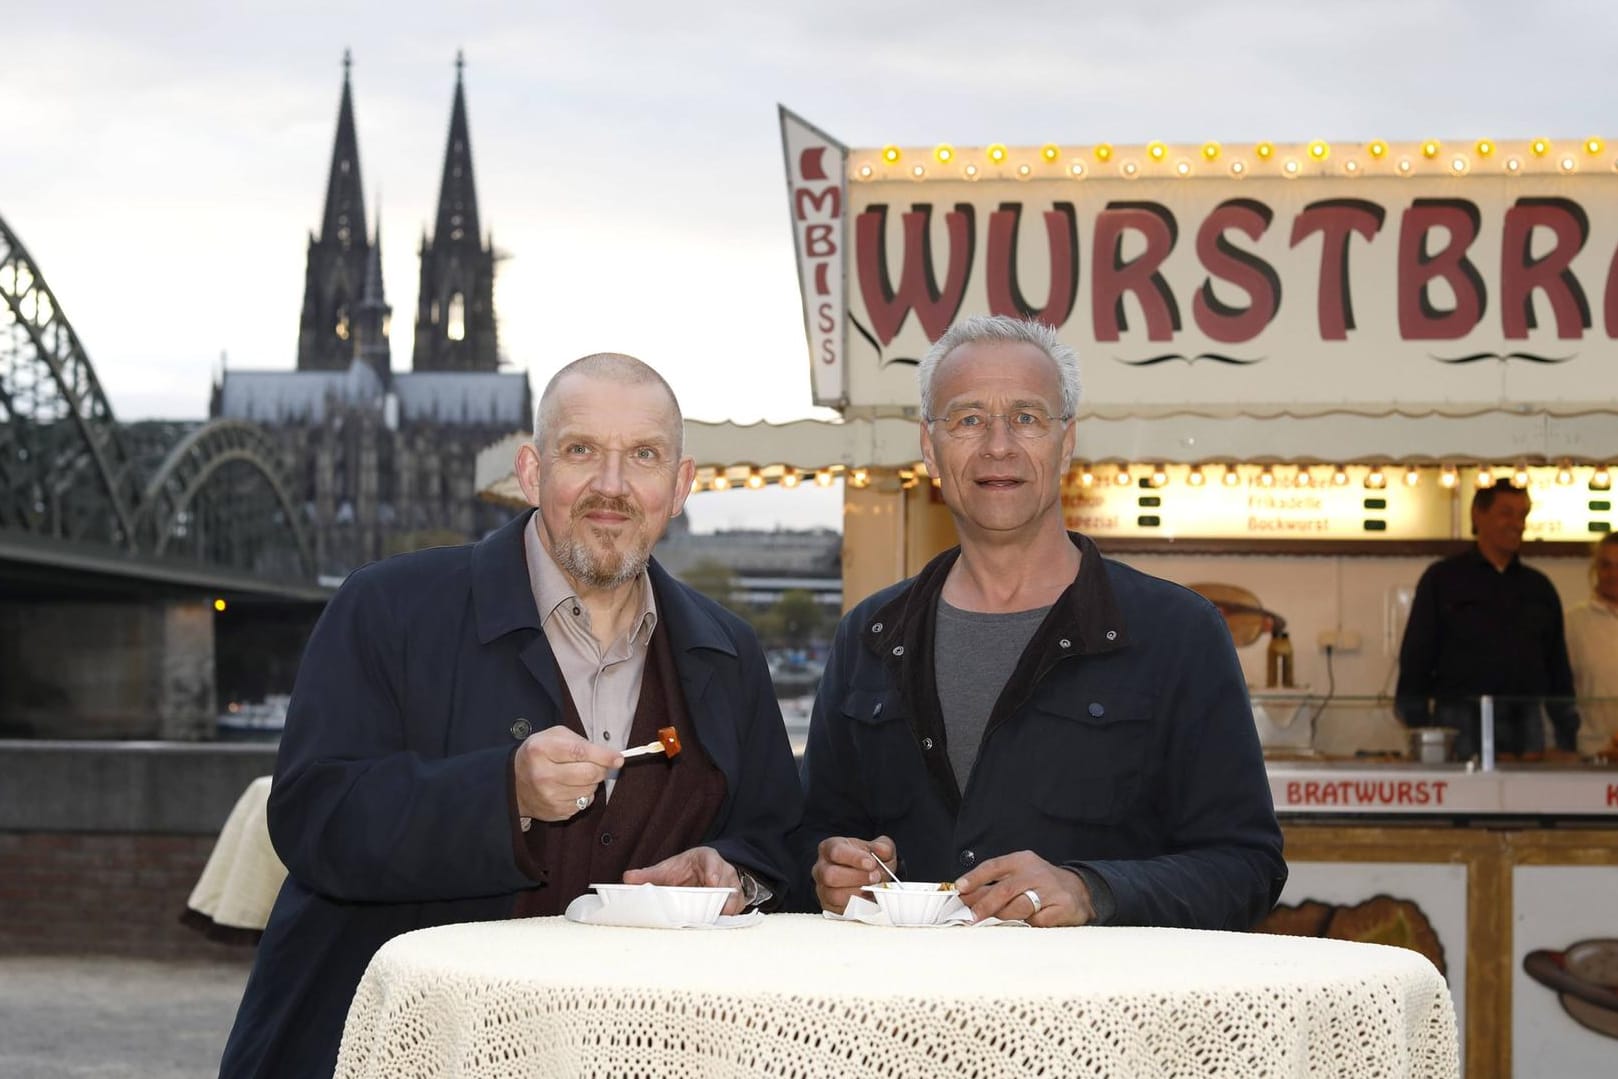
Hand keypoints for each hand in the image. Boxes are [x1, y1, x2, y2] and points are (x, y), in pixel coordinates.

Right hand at [514, 726, 622, 821]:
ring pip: (590, 789)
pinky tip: (571, 787)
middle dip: (600, 768)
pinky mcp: (555, 811)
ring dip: (592, 782)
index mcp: (541, 750)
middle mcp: (543, 774)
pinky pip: (584, 803)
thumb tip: (610, 756)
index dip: (604, 756)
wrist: (513, 781)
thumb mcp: (553, 737)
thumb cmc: (539, 754)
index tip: (618, 758)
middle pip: (590, 774)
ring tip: (578, 775)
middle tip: (596, 764)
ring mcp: (548, 796)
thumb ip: (581, 741)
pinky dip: (584, 794)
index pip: (580, 752)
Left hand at [624, 847, 746, 914]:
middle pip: (728, 884)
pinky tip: (715, 928)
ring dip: (725, 912)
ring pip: (734, 900)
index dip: (714, 871)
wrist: (703, 871)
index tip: (711, 880)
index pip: (714, 862)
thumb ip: (650, 874)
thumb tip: (627, 878)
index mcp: (707, 859)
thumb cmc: (685, 870)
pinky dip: (727, 919)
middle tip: (712, 912)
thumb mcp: (669, 868)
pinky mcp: (734, 902)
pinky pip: (735, 911)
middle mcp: (724, 872)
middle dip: (722, 899)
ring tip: (712, 923)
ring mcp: (732, 887)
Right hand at [811, 834, 898, 913]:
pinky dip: (858, 907)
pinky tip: (870, 900)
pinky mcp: (829, 907)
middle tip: (875, 877)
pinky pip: (840, 911)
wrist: (867, 877)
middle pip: (830, 875)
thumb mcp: (879, 848)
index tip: (871, 863)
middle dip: (857, 878)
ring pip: (834, 895)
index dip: (855, 858)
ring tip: (874, 889)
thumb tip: (881, 850)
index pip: (836, 852)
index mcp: (829, 848)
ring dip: (858, 894)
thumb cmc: (868, 860)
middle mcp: (821, 868)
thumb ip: (883, 846)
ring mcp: (823, 889)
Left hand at [954, 850, 1093, 926]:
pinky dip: (1028, 925)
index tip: (960, 889)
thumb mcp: (1019, 876)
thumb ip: (995, 884)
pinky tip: (1026, 925)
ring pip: (1020, 907)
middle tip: (970, 917)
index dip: (975, 878)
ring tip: (993, 923)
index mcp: (1022, 861)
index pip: (994, 866)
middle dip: (985, 904)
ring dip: (1004, 917)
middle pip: (1005, 889)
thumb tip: (965, 897)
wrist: (1079, 890)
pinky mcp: (1063, 907)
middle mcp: (1036, 872)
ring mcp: (1051, 889)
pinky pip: (1038, 922)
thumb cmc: (1041, 884)